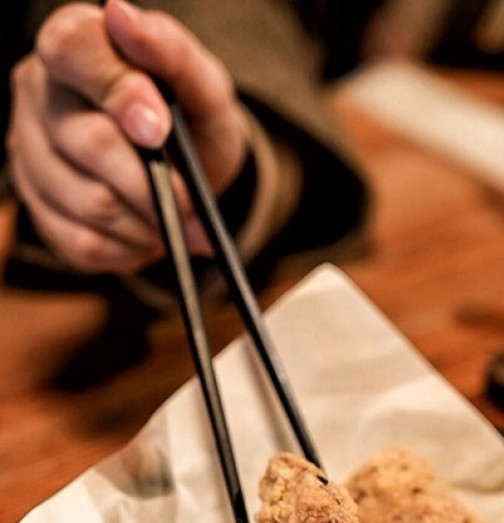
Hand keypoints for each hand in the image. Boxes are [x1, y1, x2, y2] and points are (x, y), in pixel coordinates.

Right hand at [6, 0, 248, 272]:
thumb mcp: (202, 85)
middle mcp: (39, 92)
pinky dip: (129, 249)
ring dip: (146, 222)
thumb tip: (123, 17)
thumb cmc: (191, 121)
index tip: (159, 128)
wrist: (189, 175)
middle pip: (90, 144)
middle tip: (189, 202)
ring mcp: (30, 152)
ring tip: (169, 217)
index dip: (117, 92)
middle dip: (153, 182)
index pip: (71, 50)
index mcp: (76, 43)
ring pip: (90, 203)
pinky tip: (145, 233)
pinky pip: (84, 243)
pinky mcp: (38, 207)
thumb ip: (171, 53)